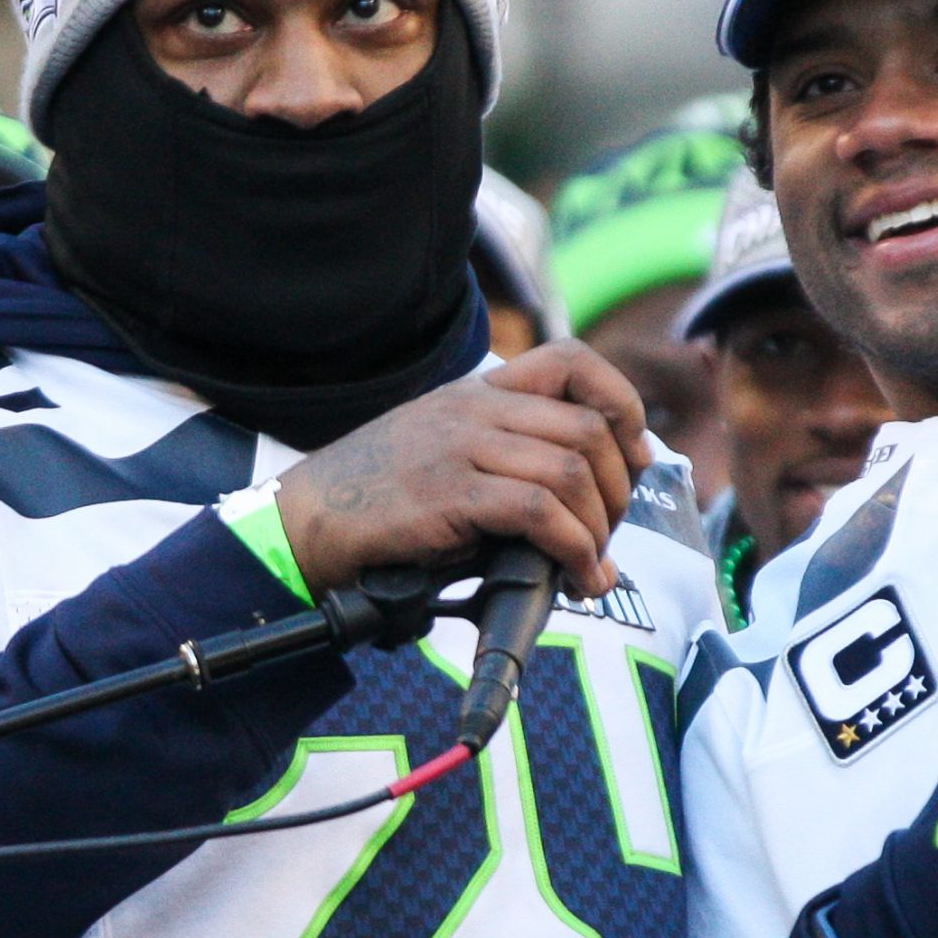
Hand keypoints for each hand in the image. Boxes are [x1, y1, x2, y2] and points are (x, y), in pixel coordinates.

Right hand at [272, 340, 649, 600]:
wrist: (303, 523)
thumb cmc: (375, 501)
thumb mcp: (442, 451)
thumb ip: (502, 455)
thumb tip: (581, 502)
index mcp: (476, 392)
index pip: (572, 360)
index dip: (622, 404)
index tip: (635, 455)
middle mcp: (473, 409)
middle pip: (589, 426)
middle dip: (621, 487)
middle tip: (610, 533)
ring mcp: (460, 447)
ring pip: (573, 469)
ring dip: (600, 527)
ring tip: (593, 566)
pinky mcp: (449, 494)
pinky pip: (541, 511)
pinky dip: (575, 550)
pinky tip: (578, 578)